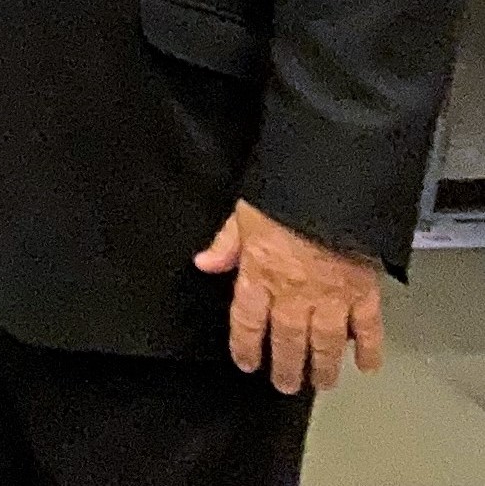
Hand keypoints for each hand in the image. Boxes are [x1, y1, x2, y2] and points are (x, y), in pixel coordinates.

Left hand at [194, 200, 381, 392]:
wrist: (333, 188)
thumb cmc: (285, 196)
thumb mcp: (244, 213)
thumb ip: (226, 244)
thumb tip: (203, 264)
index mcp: (260, 274)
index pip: (247, 321)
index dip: (245, 346)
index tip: (247, 363)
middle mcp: (294, 294)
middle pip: (288, 340)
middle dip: (287, 367)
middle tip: (286, 386)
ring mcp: (332, 297)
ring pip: (326, 343)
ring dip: (323, 367)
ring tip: (321, 382)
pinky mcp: (365, 293)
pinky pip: (368, 329)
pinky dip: (369, 349)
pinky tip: (366, 366)